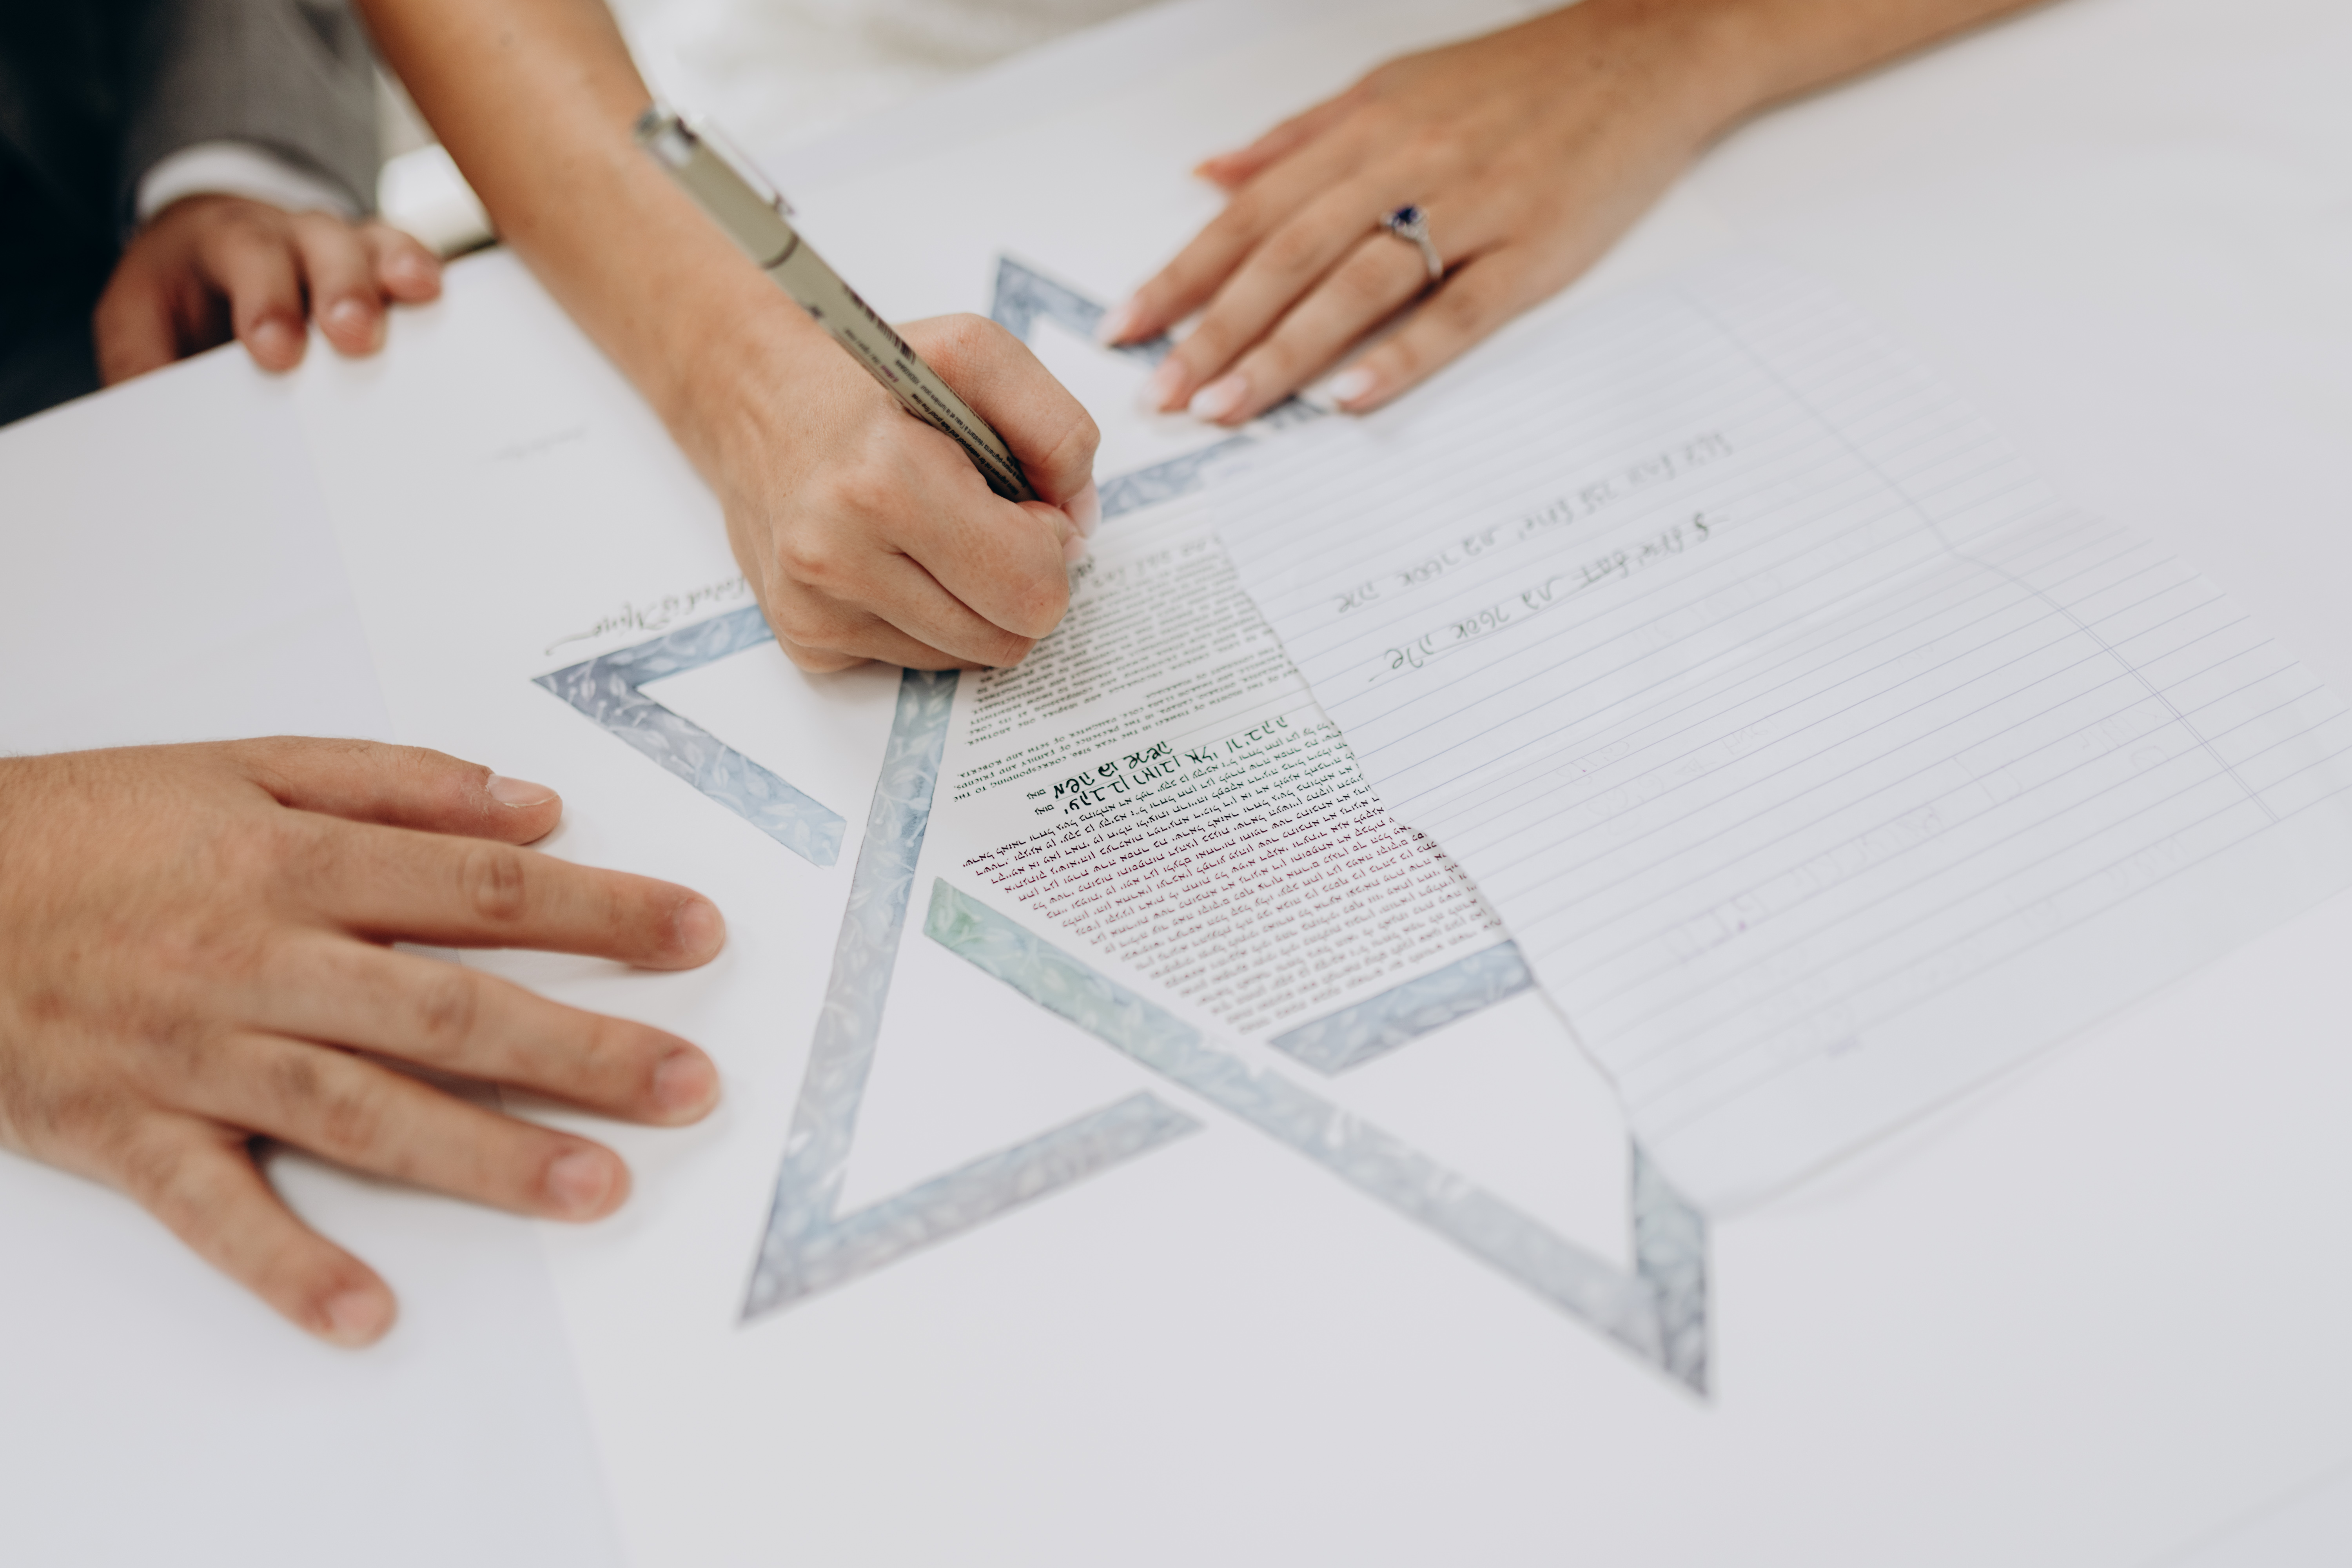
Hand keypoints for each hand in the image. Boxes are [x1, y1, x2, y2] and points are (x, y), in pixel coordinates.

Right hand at [0, 739, 725, 1345]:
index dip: (600, 909)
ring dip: (485, 1155)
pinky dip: (289, 1264)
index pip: (482, 887)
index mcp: (293, 865)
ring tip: (595, 1188)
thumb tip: (533, 804)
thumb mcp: (242, 766)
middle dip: (578, 1048)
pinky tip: (369, 1311)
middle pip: (447, 1006)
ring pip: (361, 1109)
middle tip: (687, 1084)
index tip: (695, 932)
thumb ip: (395, 782)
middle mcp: (258, 962)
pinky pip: (216, 1210)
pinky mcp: (130, 1133)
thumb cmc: (92, 829)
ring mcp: (196, 1055)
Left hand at [94, 194, 443, 384]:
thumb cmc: (180, 294)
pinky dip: (426, 272)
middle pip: (321, 244)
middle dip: (342, 288)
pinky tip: (441, 295)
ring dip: (397, 270)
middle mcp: (289, 234)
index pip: (246, 256)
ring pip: (373, 243)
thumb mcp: (137, 322)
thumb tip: (153, 426)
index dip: (266, 301)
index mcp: (223, 240)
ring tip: (420, 294)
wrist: (206, 251)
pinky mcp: (378, 265)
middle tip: (354, 334)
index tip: (276, 352)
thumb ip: (142, 364)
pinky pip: (409, 256)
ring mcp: (340, 246)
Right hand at [703, 311, 1101, 672]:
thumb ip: (1057, 432)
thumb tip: (1079, 527)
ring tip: (931, 531)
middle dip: (1019, 580)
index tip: (1022, 502)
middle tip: (985, 519)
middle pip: (1007, 637)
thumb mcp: (975, 355)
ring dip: (973, 600)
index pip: (1030, 587)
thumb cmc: (867, 376)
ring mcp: (815, 610)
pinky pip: (917, 662)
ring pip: (967, 657)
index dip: (1049, 546)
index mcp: (883, 483)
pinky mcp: (805, 643)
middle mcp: (837, 557)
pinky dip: (925, 615)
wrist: (751, 397)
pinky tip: (891, 556)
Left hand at [1101, 1, 1755, 421]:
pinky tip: (1349, 399)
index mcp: (1364, 129)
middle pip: (1288, 256)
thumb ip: (1295, 140)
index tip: (1130, 328)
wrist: (1644, 52)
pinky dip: (1401, 356)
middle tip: (1165, 393)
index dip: (1184, 273)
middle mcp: (1405, 163)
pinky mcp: (1532, 249)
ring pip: (1357, 287)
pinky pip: (1456, 311)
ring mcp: (1470, 208)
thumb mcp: (1390, 87)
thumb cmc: (1514, 81)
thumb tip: (1208, 175)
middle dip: (1216, 330)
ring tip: (1230, 408)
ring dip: (1285, 353)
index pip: (1251, 212)